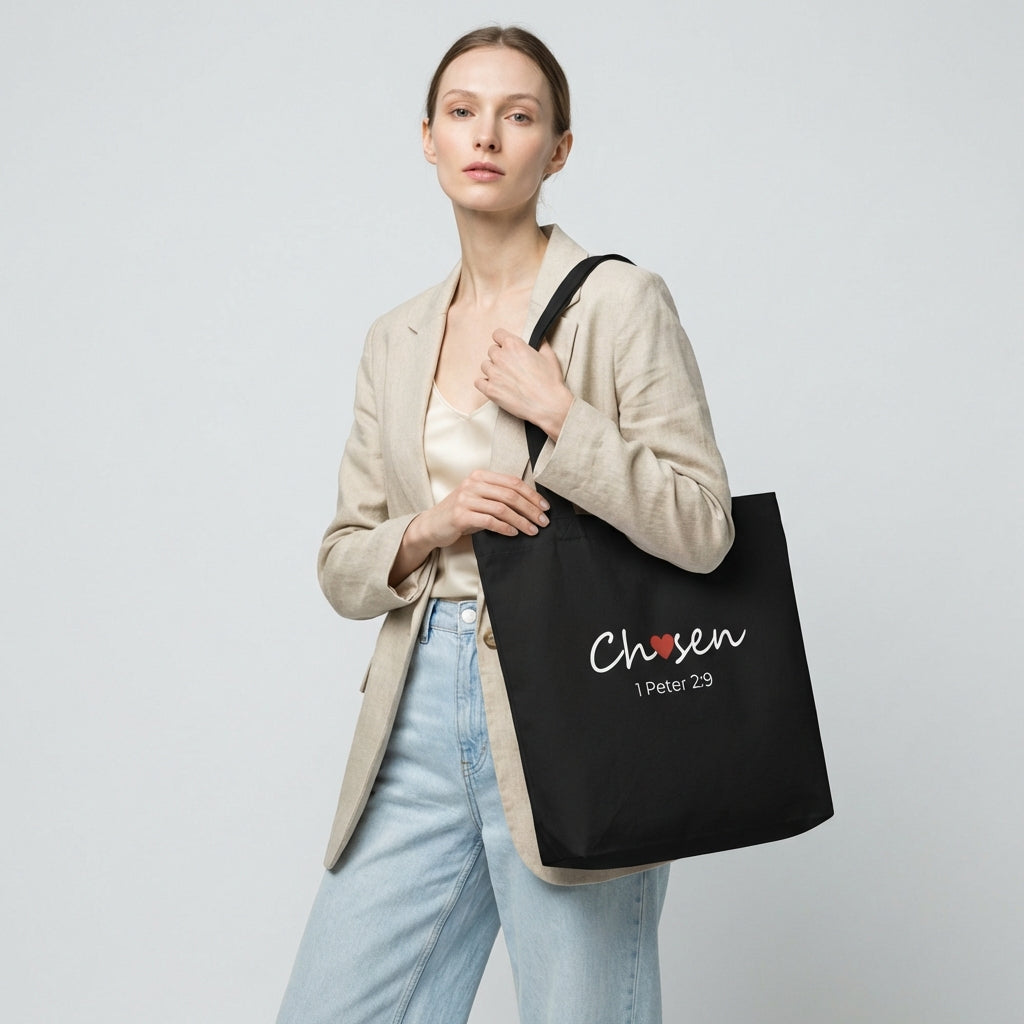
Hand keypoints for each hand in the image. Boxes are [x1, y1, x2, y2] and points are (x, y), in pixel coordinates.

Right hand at [419, 469, 549, 545]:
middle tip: (543, 521)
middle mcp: (472, 484)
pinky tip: (514, 533)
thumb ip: (499, 496)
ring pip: (502, 509)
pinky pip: (490, 521)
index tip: (545, 507)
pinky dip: (505, 528)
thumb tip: (531, 505)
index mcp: (480, 476)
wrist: (433, 525)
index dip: (532, 495)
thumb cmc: (461, 513)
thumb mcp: (480, 499)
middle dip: (531, 509)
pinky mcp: (461, 515)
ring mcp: (465, 499)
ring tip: (533, 530)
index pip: (513, 482)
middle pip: (510, 495)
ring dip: (521, 521)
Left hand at [476, 329, 572, 439]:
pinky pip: (478, 382)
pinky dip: (484, 383)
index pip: (497, 334)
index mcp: (514, 345)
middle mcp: (501, 357)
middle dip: (499, 356)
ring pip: (485, 366)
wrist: (548, 404)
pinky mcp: (490, 390)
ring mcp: (494, 374)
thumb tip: (539, 338)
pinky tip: (494, 386)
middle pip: (491, 350)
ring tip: (504, 377)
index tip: (506, 346)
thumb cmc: (550, 381)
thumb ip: (541, 344)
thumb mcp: (549, 356)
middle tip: (509, 365)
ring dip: (492, 370)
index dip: (502, 340)